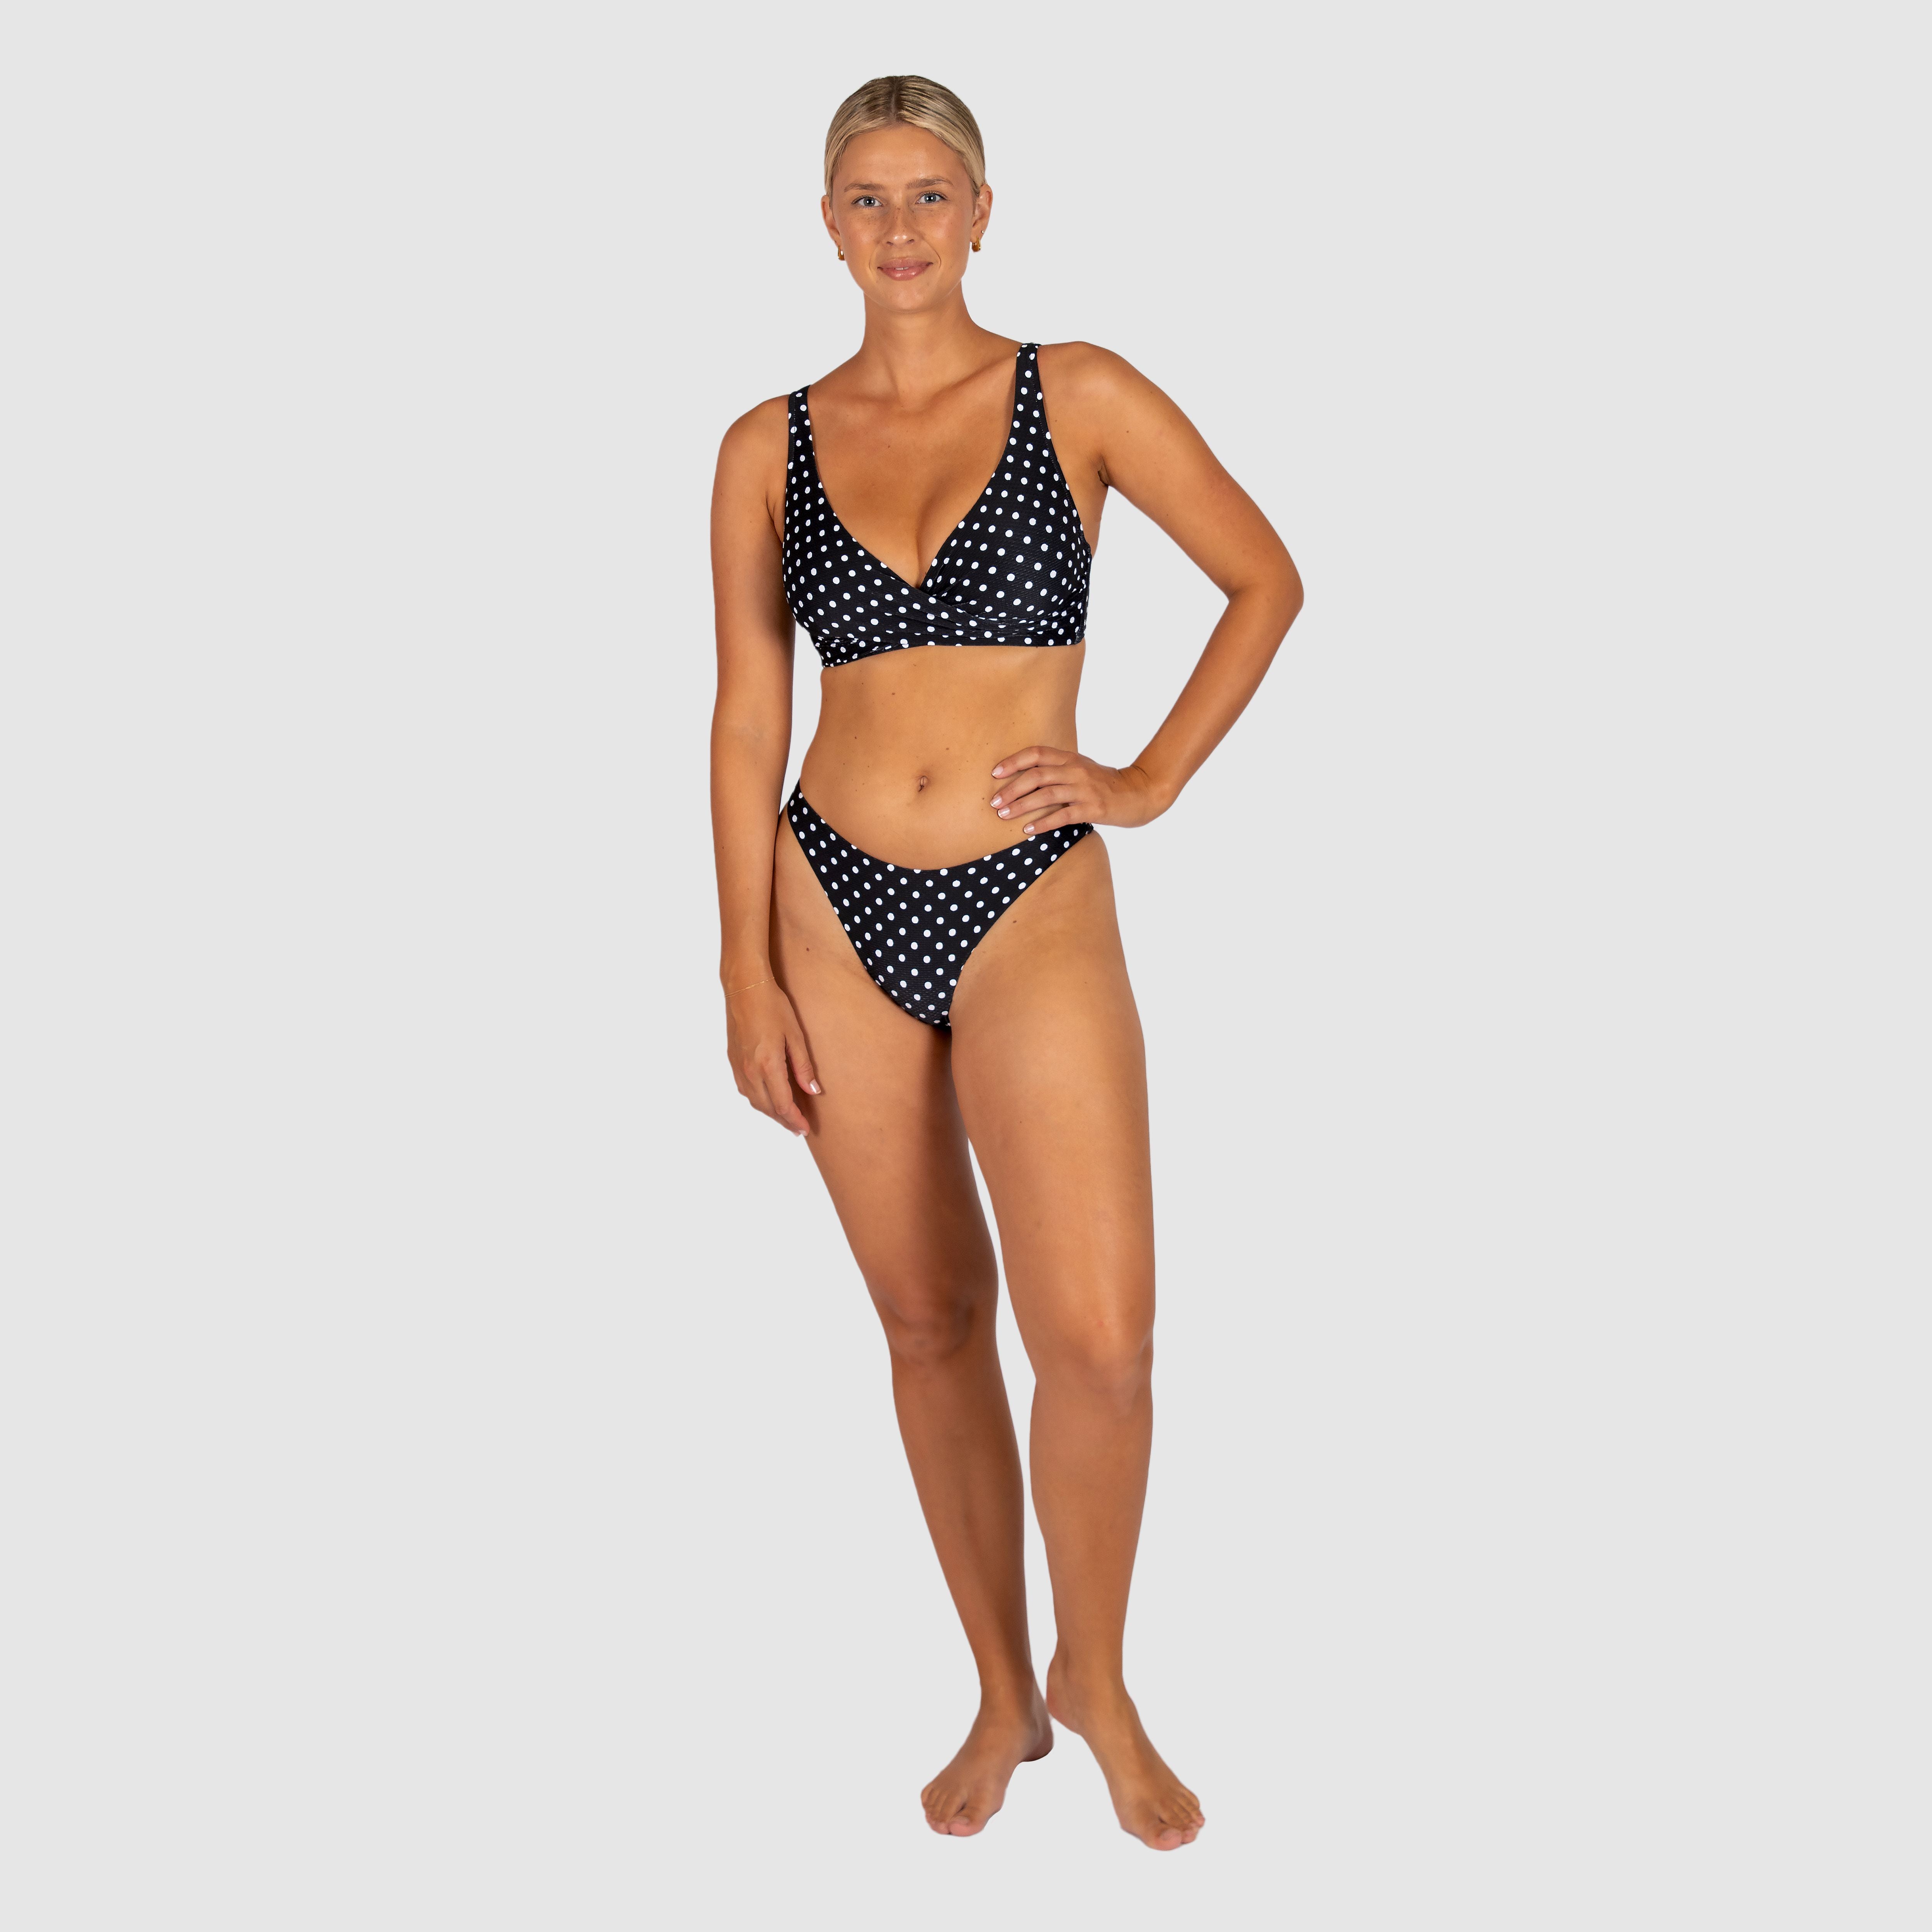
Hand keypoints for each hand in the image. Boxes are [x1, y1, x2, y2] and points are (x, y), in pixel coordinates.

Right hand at [724, 975, 820, 1135]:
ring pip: (754, 1101)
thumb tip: (813, 1091)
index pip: (783, 1105)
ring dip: (770, 1112)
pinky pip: (745, 1089)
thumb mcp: (795, 1035)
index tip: (805, 1128)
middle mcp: (750, 1071)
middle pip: (768, 1107)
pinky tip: (767, 1098)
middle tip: (798, 1128)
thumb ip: (803, 1066)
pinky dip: (758, 1099)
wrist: (745, 988)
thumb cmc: (773, 1006)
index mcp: (768, 1066)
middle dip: (784, 1120)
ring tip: (785, 1117)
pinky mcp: (733, 1060)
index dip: (795, 1120)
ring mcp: (738, 1067)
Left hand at [988, 746, 1169, 835]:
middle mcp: (1076, 770)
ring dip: (1022, 805)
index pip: (1037, 753)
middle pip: (1037, 775)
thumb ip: (1058, 770)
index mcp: (1071, 758)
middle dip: (1011, 788)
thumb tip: (1026, 781)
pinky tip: (1028, 831)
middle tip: (993, 802)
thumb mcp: (1082, 769)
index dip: (1013, 761)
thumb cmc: (1105, 784)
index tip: (995, 773)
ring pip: (1047, 795)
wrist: (1140, 793)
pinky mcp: (1093, 808)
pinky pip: (1063, 816)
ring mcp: (1085, 789)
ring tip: (1004, 815)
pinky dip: (1043, 823)